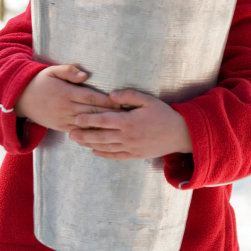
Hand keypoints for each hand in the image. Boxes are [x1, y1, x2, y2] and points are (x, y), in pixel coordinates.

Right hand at [14, 65, 119, 131]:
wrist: (21, 99)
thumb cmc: (40, 82)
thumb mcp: (52, 71)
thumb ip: (69, 71)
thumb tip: (85, 75)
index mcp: (66, 93)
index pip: (91, 97)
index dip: (107, 101)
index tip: (121, 102)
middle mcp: (66, 108)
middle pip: (93, 112)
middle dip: (110, 114)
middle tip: (127, 116)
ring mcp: (64, 119)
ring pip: (87, 124)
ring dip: (103, 126)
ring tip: (119, 127)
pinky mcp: (61, 127)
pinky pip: (79, 132)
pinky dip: (91, 134)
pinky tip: (103, 135)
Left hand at [70, 88, 192, 159]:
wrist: (179, 134)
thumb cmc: (164, 114)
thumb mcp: (148, 100)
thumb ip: (129, 96)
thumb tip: (111, 95)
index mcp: (129, 121)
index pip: (104, 120)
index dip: (89, 120)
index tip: (77, 119)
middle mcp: (127, 136)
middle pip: (101, 136)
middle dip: (84, 134)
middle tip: (70, 133)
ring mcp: (131, 147)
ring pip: (106, 147)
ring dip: (90, 144)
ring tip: (78, 142)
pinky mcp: (135, 155)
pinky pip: (116, 156)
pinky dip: (104, 155)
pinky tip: (95, 152)